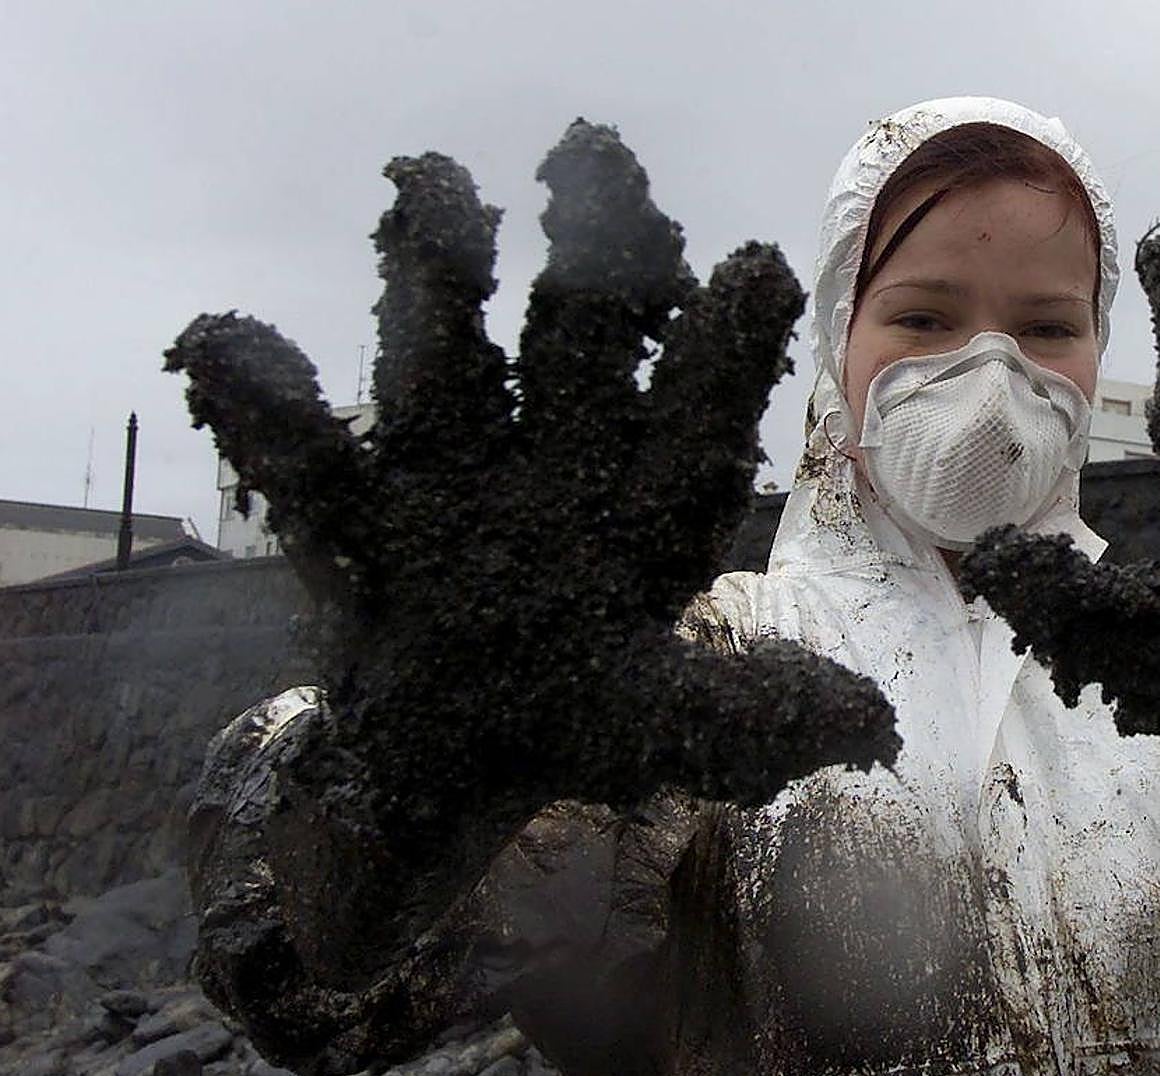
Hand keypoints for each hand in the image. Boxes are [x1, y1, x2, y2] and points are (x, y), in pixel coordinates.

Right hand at [165, 121, 897, 984]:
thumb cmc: (566, 728)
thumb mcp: (662, 726)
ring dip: (440, 271)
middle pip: (580, 340)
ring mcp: (459, 467)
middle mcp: (558, 458)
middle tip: (596, 163)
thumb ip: (749, 715)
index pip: (696, 406)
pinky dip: (267, 401)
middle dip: (589, 256)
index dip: (722, 343)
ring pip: (453, 351)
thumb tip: (872, 727)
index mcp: (644, 499)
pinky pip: (311, 450)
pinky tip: (228, 346)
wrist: (442, 769)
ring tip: (434, 192)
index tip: (754, 269)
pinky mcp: (365, 504)